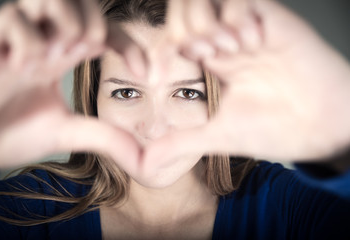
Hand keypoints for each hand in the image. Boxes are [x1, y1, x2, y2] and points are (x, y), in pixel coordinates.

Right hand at [0, 0, 145, 169]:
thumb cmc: (10, 133)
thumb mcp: (65, 132)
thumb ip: (101, 135)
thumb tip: (138, 153)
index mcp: (64, 57)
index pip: (106, 32)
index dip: (130, 45)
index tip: (145, 73)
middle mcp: (45, 42)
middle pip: (83, 3)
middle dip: (97, 24)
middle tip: (88, 52)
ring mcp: (18, 40)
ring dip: (67, 24)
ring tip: (57, 56)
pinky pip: (17, 20)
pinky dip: (29, 43)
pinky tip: (20, 67)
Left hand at [143, 0, 349, 172]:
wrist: (323, 129)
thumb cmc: (276, 129)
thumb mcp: (219, 136)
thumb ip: (181, 143)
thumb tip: (147, 163)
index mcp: (215, 61)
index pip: (175, 36)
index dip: (161, 49)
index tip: (156, 75)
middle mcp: (229, 39)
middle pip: (186, 10)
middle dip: (182, 28)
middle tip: (201, 54)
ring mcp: (250, 27)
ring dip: (209, 22)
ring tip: (230, 50)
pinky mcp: (274, 21)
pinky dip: (236, 16)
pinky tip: (250, 41)